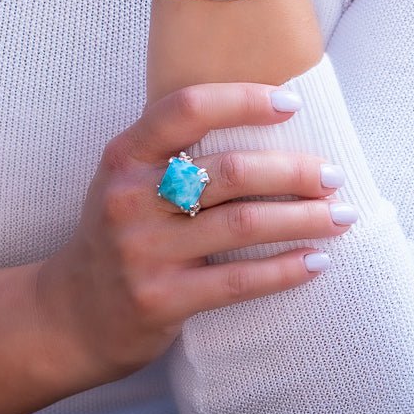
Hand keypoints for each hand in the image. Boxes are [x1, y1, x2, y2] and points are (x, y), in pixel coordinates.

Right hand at [41, 82, 355, 384]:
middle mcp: (131, 198)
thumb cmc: (120, 228)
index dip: (244, 99)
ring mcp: (144, 251)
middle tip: (334, 174)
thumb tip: (265, 112)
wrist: (72, 313)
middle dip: (294, 170)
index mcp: (126, 154)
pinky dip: (285, 269)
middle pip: (231, 171)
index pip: (188, 108)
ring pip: (244, 224)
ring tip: (342, 215)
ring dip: (304, 218)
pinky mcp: (161, 300)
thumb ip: (174, 146)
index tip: (294, 102)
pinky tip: (317, 261)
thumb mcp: (128, 176)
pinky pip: (238, 282)